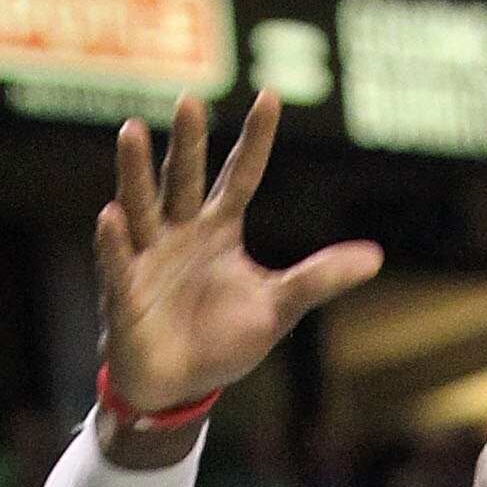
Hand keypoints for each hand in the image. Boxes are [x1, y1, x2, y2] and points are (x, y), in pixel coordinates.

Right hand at [94, 95, 379, 438]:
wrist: (177, 389)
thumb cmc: (222, 342)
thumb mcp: (278, 308)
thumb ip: (318, 278)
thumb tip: (375, 256)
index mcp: (219, 229)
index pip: (241, 175)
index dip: (255, 140)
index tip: (270, 96)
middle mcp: (180, 232)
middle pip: (184, 178)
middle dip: (186, 143)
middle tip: (188, 100)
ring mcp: (148, 258)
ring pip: (141, 206)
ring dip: (135, 173)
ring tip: (131, 132)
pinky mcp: (124, 293)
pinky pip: (118, 262)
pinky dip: (112, 241)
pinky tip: (110, 215)